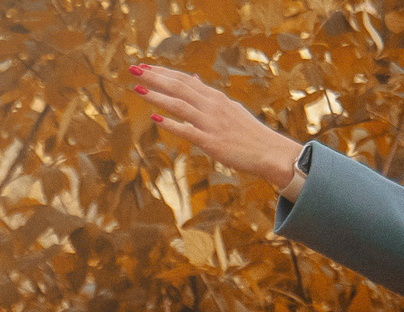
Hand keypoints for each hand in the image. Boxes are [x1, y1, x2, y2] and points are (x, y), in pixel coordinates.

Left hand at [130, 64, 306, 188]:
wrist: (269, 151)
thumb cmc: (247, 133)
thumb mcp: (229, 108)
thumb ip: (208, 96)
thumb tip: (194, 80)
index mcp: (215, 97)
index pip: (184, 80)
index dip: (163, 72)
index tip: (145, 66)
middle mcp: (212, 105)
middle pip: (179, 87)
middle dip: (155, 77)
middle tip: (134, 69)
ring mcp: (211, 123)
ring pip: (180, 105)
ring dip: (158, 96)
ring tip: (138, 88)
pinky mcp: (211, 141)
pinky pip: (188, 131)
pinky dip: (172, 124)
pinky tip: (156, 119)